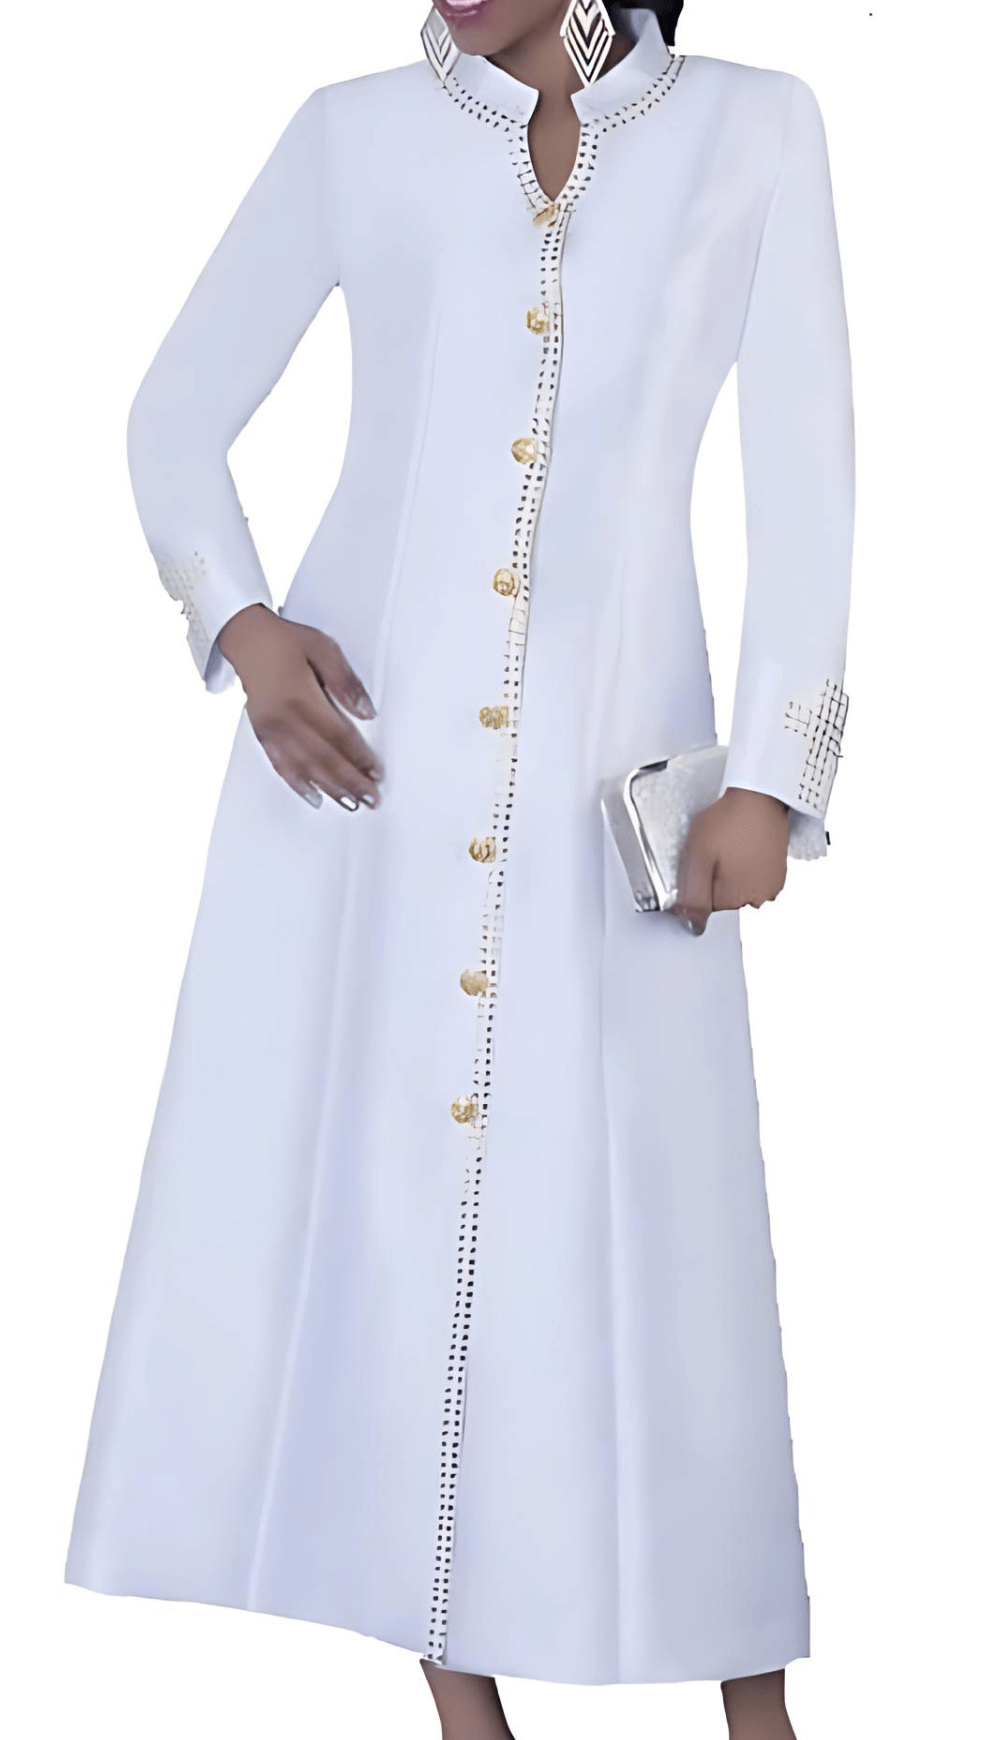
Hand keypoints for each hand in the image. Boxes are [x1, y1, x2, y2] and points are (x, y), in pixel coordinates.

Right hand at [218, 604, 382, 810]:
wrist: (246, 639)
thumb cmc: (286, 642)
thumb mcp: (323, 648)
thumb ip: (346, 681)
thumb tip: (367, 712)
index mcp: (302, 697)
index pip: (339, 736)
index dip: (360, 757)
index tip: (377, 772)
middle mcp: (285, 718)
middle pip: (323, 758)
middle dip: (350, 782)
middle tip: (370, 798)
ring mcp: (271, 730)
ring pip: (304, 767)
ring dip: (330, 789)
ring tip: (351, 804)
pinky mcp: (263, 734)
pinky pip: (281, 766)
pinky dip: (299, 785)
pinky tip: (315, 797)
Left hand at [672, 787, 789, 935]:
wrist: (760, 796)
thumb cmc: (729, 820)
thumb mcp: (697, 857)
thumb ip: (692, 895)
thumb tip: (691, 924)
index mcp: (735, 897)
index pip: (704, 905)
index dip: (697, 881)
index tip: (701, 859)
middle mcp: (758, 898)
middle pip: (722, 897)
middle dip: (714, 876)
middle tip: (716, 849)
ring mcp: (770, 885)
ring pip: (737, 887)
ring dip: (730, 871)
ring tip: (731, 845)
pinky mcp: (777, 871)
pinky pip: (752, 876)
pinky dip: (745, 864)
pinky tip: (743, 846)